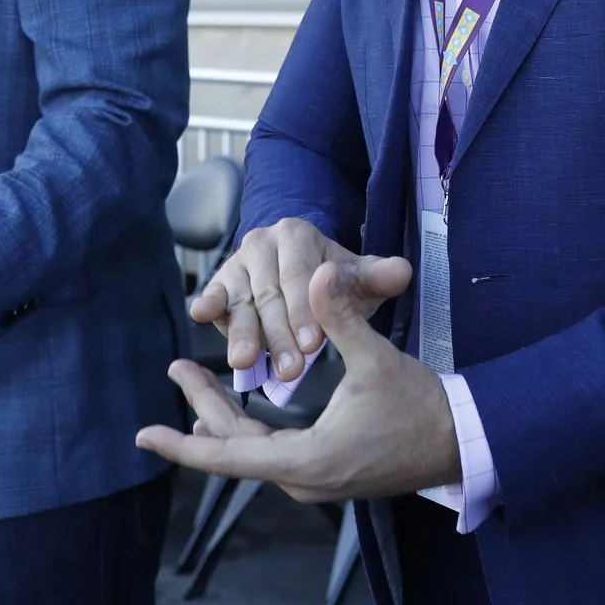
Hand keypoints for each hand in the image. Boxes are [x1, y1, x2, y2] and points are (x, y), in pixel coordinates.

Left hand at [138, 257, 460, 500]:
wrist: (460, 442)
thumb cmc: (420, 407)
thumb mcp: (377, 360)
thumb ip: (342, 317)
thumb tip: (319, 272)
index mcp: (306, 459)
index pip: (228, 456)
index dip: (181, 445)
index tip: (144, 434)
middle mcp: (302, 479)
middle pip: (234, 450)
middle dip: (200, 411)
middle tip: (177, 370)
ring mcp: (314, 482)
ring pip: (253, 454)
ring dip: (224, 423)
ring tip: (196, 392)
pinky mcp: (326, 475)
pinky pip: (272, 458)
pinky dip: (249, 435)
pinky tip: (238, 420)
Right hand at [189, 216, 409, 384]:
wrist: (305, 274)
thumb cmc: (335, 282)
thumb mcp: (359, 279)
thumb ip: (378, 277)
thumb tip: (402, 271)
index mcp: (297, 234)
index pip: (300, 277)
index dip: (306, 312)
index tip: (315, 343)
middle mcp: (263, 243)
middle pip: (270, 294)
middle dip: (279, 335)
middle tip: (290, 370)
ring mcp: (237, 263)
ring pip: (241, 303)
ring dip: (242, 334)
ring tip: (245, 362)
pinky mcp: (220, 283)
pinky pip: (214, 295)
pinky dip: (208, 306)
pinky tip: (202, 315)